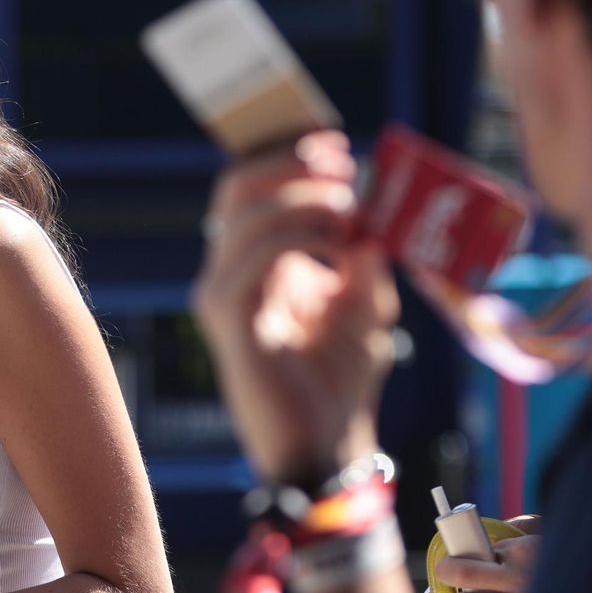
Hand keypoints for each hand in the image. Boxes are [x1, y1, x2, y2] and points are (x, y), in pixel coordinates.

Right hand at [192, 131, 398, 482]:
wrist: (326, 445)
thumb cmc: (339, 379)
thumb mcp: (366, 304)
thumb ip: (362, 256)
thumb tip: (369, 214)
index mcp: (254, 262)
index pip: (248, 187)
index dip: (286, 155)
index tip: (338, 147)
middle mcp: (227, 271)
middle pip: (236, 187)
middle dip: (289, 163)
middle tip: (341, 165)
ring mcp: (223, 294)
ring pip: (245, 213)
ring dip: (302, 197)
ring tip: (348, 207)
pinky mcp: (230, 320)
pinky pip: (255, 256)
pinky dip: (298, 236)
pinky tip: (336, 248)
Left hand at [438, 530, 541, 592]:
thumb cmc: (575, 562)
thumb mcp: (551, 533)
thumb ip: (521, 528)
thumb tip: (489, 532)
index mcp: (530, 550)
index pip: (475, 552)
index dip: (456, 559)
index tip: (450, 562)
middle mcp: (525, 581)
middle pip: (465, 578)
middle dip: (451, 575)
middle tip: (450, 575)